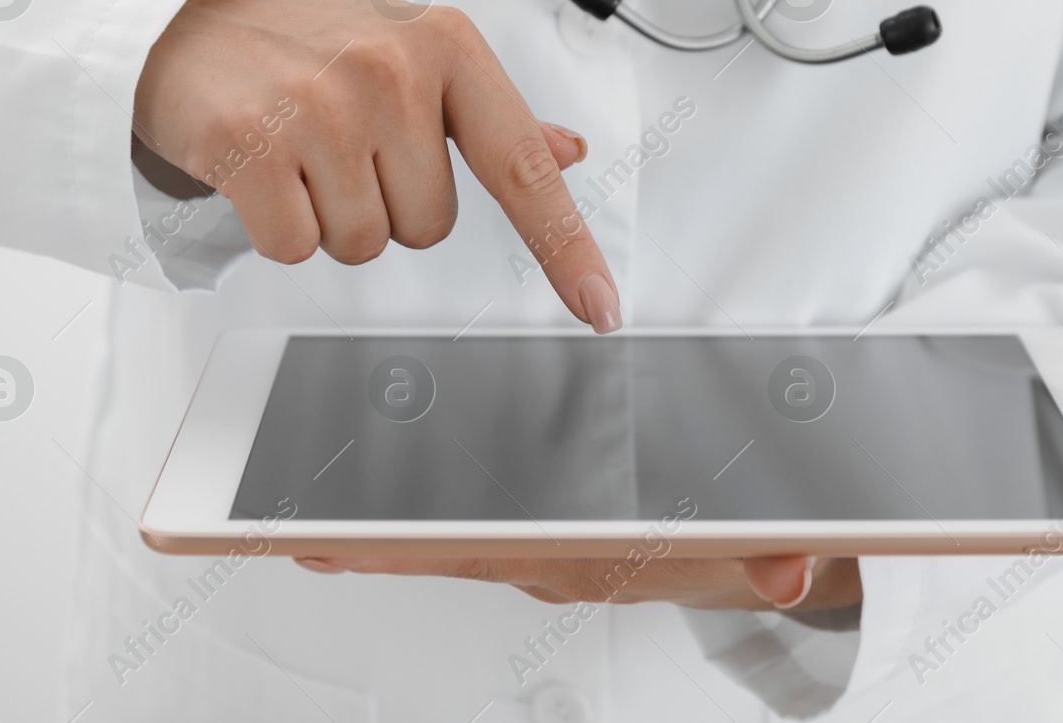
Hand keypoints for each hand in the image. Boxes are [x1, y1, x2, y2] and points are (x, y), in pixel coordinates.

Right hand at [133, 0, 620, 331]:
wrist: (191, 22)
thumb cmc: (316, 45)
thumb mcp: (416, 55)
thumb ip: (497, 116)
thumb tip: (569, 150)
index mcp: (447, 46)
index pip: (523, 169)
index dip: (567, 247)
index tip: (601, 307)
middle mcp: (391, 71)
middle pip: (428, 228)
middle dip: (386, 205)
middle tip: (344, 146)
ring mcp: (320, 108)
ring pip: (364, 244)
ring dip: (331, 217)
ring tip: (302, 151)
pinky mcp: (252, 147)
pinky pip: (296, 248)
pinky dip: (279, 228)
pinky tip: (264, 169)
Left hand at [292, 554, 862, 612]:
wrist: (776, 558)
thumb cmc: (756, 540)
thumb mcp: (779, 544)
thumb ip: (779, 554)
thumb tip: (787, 568)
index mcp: (597, 558)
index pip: (486, 548)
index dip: (407, 545)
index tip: (332, 539)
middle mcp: (561, 560)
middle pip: (446, 547)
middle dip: (362, 540)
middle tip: (275, 521)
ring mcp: (553, 552)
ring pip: (454, 538)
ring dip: (381, 531)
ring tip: (302, 510)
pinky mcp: (556, 535)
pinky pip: (477, 527)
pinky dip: (423, 519)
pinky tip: (382, 495)